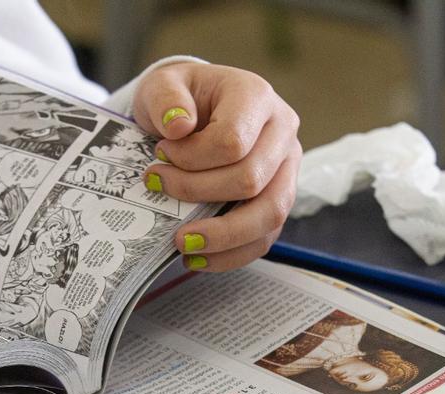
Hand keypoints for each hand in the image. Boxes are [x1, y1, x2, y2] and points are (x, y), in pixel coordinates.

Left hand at [132, 62, 301, 271]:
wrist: (193, 111)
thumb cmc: (180, 99)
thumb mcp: (162, 84)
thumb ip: (166, 98)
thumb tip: (177, 127)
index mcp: (256, 97)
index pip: (233, 141)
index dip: (191, 158)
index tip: (159, 155)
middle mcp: (281, 132)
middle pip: (251, 180)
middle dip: (197, 194)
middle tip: (158, 190)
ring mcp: (285, 169)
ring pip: (269, 215)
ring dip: (222, 237)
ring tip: (181, 243)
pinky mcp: (278, 200)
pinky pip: (265, 238)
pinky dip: (230, 255)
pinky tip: (197, 258)